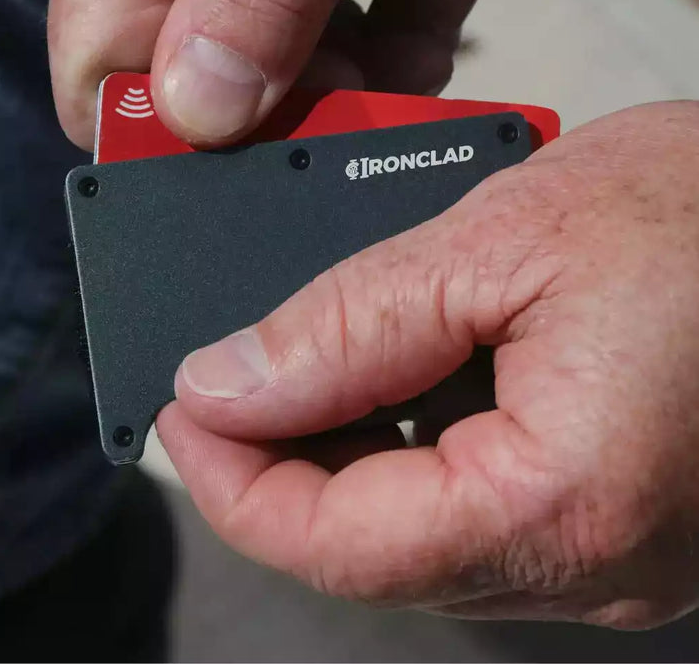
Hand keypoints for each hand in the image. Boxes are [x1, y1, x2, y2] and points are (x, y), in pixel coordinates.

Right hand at [48, 0, 509, 148]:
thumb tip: (200, 112)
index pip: (107, 90)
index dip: (200, 137)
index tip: (312, 106)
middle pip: (192, 105)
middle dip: (306, 109)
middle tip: (396, 61)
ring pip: (266, 88)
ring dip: (366, 75)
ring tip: (436, 4)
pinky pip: (313, 46)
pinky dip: (386, 39)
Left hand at [159, 101, 698, 628]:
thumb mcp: (505, 238)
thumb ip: (354, 322)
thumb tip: (230, 381)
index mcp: (565, 503)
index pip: (339, 547)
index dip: (234, 484)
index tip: (182, 412)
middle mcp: (597, 563)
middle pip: (374, 551)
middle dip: (282, 466)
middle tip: (230, 379)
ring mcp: (614, 552)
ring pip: (421, 536)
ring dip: (346, 456)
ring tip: (310, 366)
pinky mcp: (619, 516)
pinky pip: (479, 511)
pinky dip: (415, 453)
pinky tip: (397, 378)